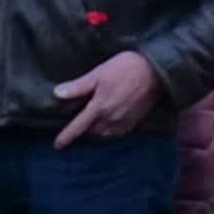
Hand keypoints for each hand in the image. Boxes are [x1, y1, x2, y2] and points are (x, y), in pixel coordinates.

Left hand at [49, 48, 163, 144]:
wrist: (155, 71)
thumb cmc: (125, 68)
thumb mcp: (98, 74)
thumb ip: (78, 87)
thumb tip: (57, 93)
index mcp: (99, 108)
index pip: (78, 127)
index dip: (66, 137)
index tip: (57, 145)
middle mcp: (111, 119)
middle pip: (91, 131)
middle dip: (84, 130)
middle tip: (79, 123)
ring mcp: (124, 121)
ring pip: (105, 134)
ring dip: (97, 130)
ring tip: (94, 123)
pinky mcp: (136, 121)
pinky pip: (119, 132)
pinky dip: (111, 130)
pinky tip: (111, 121)